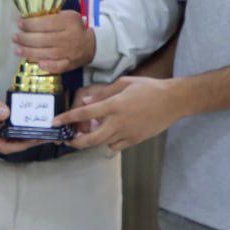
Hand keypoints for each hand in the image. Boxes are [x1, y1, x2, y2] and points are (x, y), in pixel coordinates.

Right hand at [0, 81, 38, 154]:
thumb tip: (5, 114)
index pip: (4, 146)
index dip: (20, 145)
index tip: (34, 140)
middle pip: (9, 146)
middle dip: (26, 143)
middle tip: (43, 136)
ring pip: (9, 142)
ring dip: (24, 139)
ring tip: (40, 133)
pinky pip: (7, 136)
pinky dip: (18, 133)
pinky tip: (28, 128)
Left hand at [13, 11, 95, 73]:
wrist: (91, 44)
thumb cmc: (73, 27)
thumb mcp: (66, 16)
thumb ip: (50, 17)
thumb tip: (28, 19)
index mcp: (69, 21)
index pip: (46, 23)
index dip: (30, 24)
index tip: (20, 23)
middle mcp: (69, 37)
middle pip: (44, 39)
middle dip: (26, 38)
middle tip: (15, 37)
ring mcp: (70, 52)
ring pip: (47, 53)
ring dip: (29, 52)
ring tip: (17, 49)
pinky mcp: (70, 64)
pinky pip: (57, 66)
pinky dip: (46, 66)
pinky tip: (35, 63)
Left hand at [54, 77, 185, 151]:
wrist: (173, 101)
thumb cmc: (149, 88)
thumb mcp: (124, 83)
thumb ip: (103, 93)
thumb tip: (86, 101)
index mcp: (114, 105)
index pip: (85, 113)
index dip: (68, 118)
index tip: (56, 122)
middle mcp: (119, 122)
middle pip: (91, 139)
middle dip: (75, 142)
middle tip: (67, 139)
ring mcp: (128, 133)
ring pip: (102, 144)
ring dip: (91, 142)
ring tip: (84, 136)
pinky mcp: (135, 140)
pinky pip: (116, 146)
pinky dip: (108, 143)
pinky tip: (107, 135)